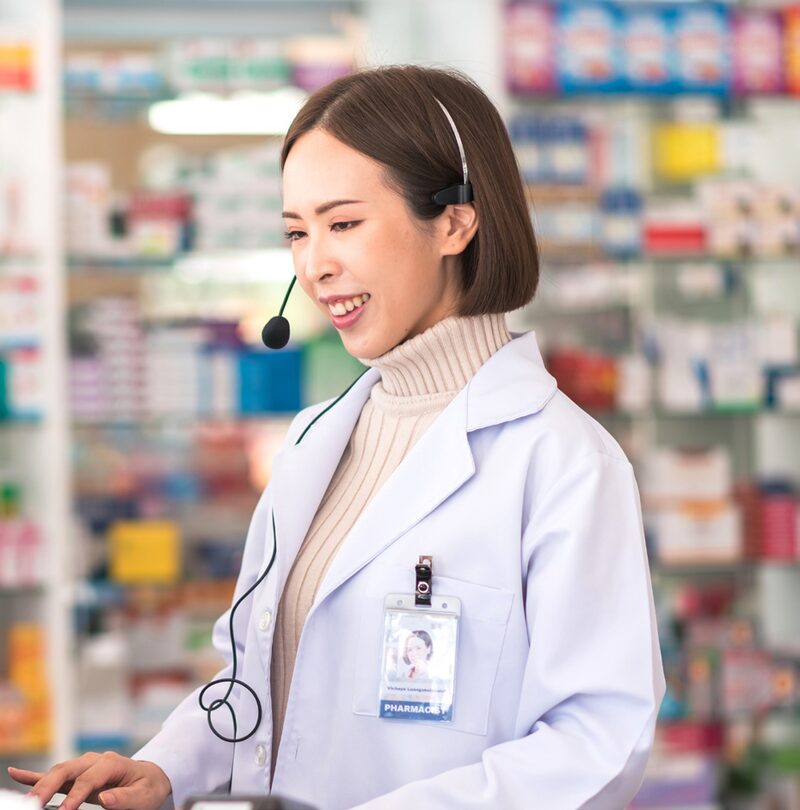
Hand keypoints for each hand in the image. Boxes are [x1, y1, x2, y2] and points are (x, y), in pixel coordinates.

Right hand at [8, 751, 171, 809]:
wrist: (149, 777)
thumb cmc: (147, 787)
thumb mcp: (145, 795)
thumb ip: (126, 798)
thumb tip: (105, 799)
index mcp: (112, 763)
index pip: (89, 779)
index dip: (76, 796)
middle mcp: (94, 761)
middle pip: (67, 770)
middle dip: (48, 787)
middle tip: (32, 806)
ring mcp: (83, 766)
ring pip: (57, 772)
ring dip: (39, 787)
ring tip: (24, 804)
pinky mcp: (76, 775)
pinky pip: (53, 774)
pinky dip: (34, 775)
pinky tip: (15, 773)